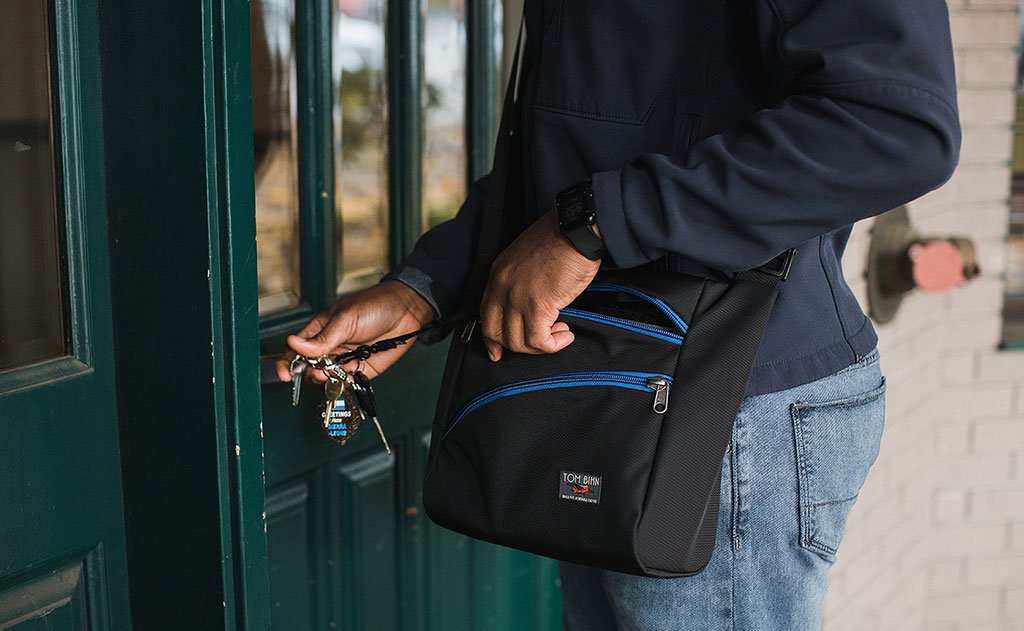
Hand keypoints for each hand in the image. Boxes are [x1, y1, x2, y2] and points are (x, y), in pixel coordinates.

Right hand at [275, 280, 435, 382]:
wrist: (406, 312)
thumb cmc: (375, 305)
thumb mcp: (345, 319)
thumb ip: (322, 337)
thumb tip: (295, 345)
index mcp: (320, 330)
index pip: (296, 348)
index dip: (288, 361)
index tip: (286, 374)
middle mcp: (330, 346)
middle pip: (308, 367)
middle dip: (308, 373)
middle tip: (316, 371)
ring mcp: (344, 359)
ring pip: (326, 377)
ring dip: (325, 379)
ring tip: (331, 374)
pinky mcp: (360, 369)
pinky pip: (346, 383)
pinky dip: (343, 385)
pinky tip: (346, 379)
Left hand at [480, 208, 600, 360]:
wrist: (575, 230)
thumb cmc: (561, 239)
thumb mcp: (528, 258)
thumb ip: (522, 282)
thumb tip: (533, 306)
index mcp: (498, 273)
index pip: (485, 313)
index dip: (491, 336)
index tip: (497, 350)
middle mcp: (502, 287)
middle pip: (495, 331)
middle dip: (514, 347)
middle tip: (536, 348)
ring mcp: (517, 298)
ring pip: (517, 341)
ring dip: (540, 346)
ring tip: (560, 333)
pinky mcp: (537, 306)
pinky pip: (539, 340)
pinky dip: (553, 344)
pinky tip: (566, 335)